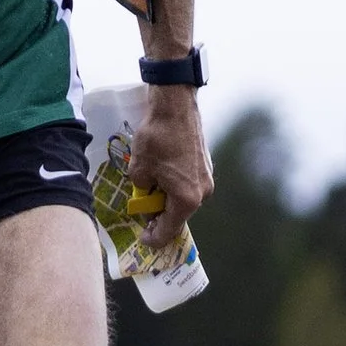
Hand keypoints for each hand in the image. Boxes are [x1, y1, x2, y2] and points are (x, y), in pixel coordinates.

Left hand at [127, 86, 212, 250]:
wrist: (176, 105)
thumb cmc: (157, 138)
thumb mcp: (139, 171)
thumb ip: (142, 192)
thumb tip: (146, 197)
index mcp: (187, 199)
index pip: (170, 229)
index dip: (154, 238)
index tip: (143, 240)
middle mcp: (202, 192)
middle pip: (178, 214)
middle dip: (158, 215)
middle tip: (140, 212)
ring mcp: (207, 178)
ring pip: (183, 198)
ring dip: (165, 198)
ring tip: (147, 188)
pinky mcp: (205, 165)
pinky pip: (188, 183)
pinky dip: (174, 185)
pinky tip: (159, 173)